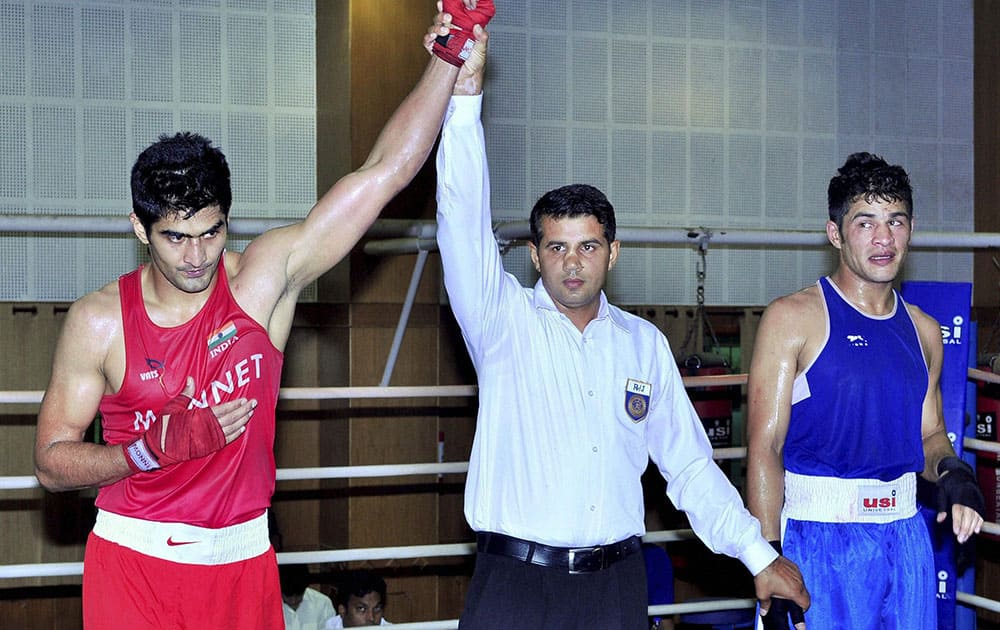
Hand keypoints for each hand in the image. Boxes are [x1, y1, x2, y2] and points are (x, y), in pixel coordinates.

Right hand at [123, 376, 254, 471]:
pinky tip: (242, 429)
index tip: (245, 399)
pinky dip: (235, 435)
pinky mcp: (207, 448)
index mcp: (199, 417)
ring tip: (250, 414)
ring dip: (242, 422)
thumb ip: (186, 394)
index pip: (223, 409)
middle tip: (254, 404)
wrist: (156, 448)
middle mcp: (206, 429)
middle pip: (231, 419)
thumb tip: (191, 379)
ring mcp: (208, 440)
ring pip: (231, 430)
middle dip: (244, 411)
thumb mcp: (173, 407)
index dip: (235, 405)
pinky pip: (225, 441)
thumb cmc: (163, 426)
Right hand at [430, 0, 494, 66]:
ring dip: (436, 27)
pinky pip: (428, 42)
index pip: (455, 15)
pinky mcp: (436, 51)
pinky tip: (433, 38)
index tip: (447, 3)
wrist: (467, 81)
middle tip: (448, 17)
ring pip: (434, 28)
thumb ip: (482, 39)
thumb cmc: (475, 66)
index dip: (450, 7)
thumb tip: (478, 27)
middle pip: (442, 19)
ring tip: (444, 31)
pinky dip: (428, 38)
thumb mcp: (481, 51)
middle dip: (442, 15)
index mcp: (462, 30)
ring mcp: (443, 42)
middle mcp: (451, 34)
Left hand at [754, 556, 808, 629]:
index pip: (806, 603)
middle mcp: (798, 582)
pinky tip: (784, 579)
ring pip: (802, 584)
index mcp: (794, 591)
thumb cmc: (765, 575)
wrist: (763, 559)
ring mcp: (797, 573)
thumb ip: (765, 605)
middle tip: (792, 600)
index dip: (803, 608)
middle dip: (800, 599)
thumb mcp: (763, 594)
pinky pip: (797, 575)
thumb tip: (764, 611)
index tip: (799, 609)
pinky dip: (793, 579)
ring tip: (787, 589)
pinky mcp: (794, 566)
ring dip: (797, 588)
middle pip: (806, 594)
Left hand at [935, 456, 984, 542]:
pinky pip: (981, 514)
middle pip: (968, 516)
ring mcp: (976, 499)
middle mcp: (969, 497)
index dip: (957, 522)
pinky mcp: (980, 501)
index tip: (956, 532)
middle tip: (960, 539)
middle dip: (965, 529)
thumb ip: (941, 506)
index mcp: (958, 494)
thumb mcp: (940, 491)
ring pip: (975, 516)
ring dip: (971, 528)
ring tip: (966, 538)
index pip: (958, 511)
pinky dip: (979, 523)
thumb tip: (940, 520)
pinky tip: (976, 531)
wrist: (960, 472)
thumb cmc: (948, 482)